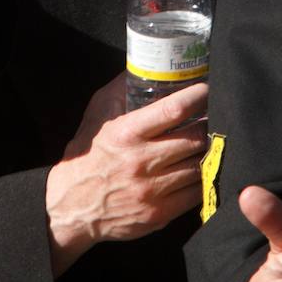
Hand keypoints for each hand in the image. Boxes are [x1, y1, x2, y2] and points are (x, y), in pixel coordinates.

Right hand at [45, 79, 208, 275]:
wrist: (71, 207)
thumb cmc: (87, 155)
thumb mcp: (96, 116)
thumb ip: (119, 90)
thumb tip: (143, 67)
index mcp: (127, 133)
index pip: (173, 110)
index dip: (197, 97)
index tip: (206, 91)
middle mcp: (141, 162)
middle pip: (194, 138)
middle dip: (207, 126)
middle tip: (210, 119)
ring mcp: (152, 191)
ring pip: (199, 166)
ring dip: (206, 153)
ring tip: (205, 144)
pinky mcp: (159, 214)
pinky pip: (196, 194)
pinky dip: (201, 179)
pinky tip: (197, 170)